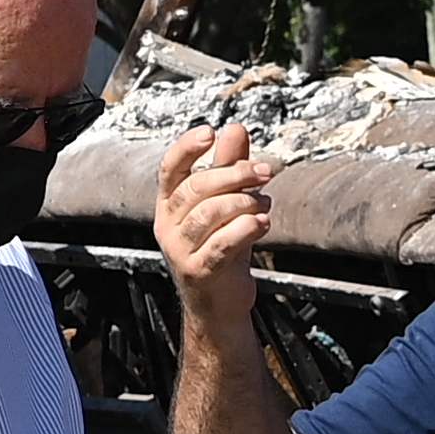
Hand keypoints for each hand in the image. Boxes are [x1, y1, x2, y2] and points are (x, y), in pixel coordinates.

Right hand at [157, 124, 273, 326]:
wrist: (219, 303)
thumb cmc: (221, 251)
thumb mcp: (226, 205)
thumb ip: (228, 167)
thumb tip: (234, 129)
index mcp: (170, 206)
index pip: (170, 169)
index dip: (186, 148)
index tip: (209, 132)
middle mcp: (169, 226)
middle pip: (196, 188)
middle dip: (234, 174)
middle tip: (265, 171)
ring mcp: (181, 250)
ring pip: (210, 213)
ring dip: (245, 203)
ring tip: (264, 206)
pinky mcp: (199, 271)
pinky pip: (222, 243)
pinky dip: (246, 229)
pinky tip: (262, 223)